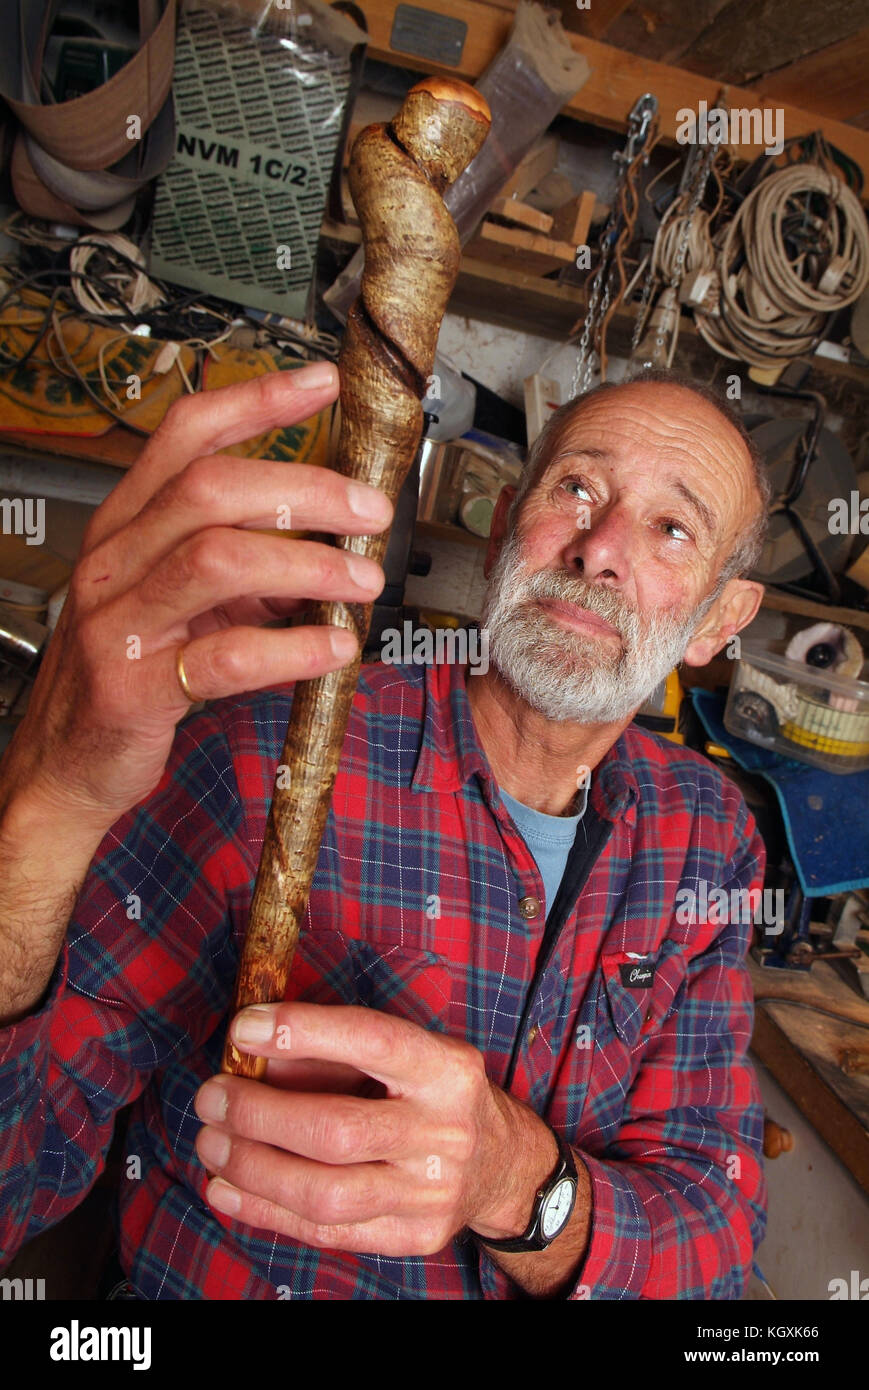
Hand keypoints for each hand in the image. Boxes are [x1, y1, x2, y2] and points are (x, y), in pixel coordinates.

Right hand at [0, 365, 391, 828]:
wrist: (63, 765)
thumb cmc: (124, 677)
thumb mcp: (177, 604)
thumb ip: (240, 571)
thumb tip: (327, 546)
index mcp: (125, 527)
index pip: (186, 436)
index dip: (257, 402)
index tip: (322, 385)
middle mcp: (115, 561)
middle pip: (211, 488)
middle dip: (305, 490)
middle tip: (369, 511)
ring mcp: (119, 622)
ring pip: (218, 559)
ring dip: (306, 565)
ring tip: (361, 582)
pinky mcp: (134, 688)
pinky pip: (223, 656)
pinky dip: (291, 649)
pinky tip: (334, 648)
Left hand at [193, 1003, 557, 1256]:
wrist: (500, 1166)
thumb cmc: (434, 1095)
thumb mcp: (405, 1056)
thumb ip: (334, 1053)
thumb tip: (253, 1056)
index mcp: (447, 1070)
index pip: (373, 1041)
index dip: (303, 1032)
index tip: (244, 1028)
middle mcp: (446, 1132)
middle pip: (338, 1130)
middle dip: (259, 1114)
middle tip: (212, 1097)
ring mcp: (431, 1193)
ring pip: (325, 1193)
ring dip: (253, 1168)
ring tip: (211, 1143)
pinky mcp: (412, 1237)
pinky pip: (326, 1232)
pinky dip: (265, 1211)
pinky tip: (226, 1188)